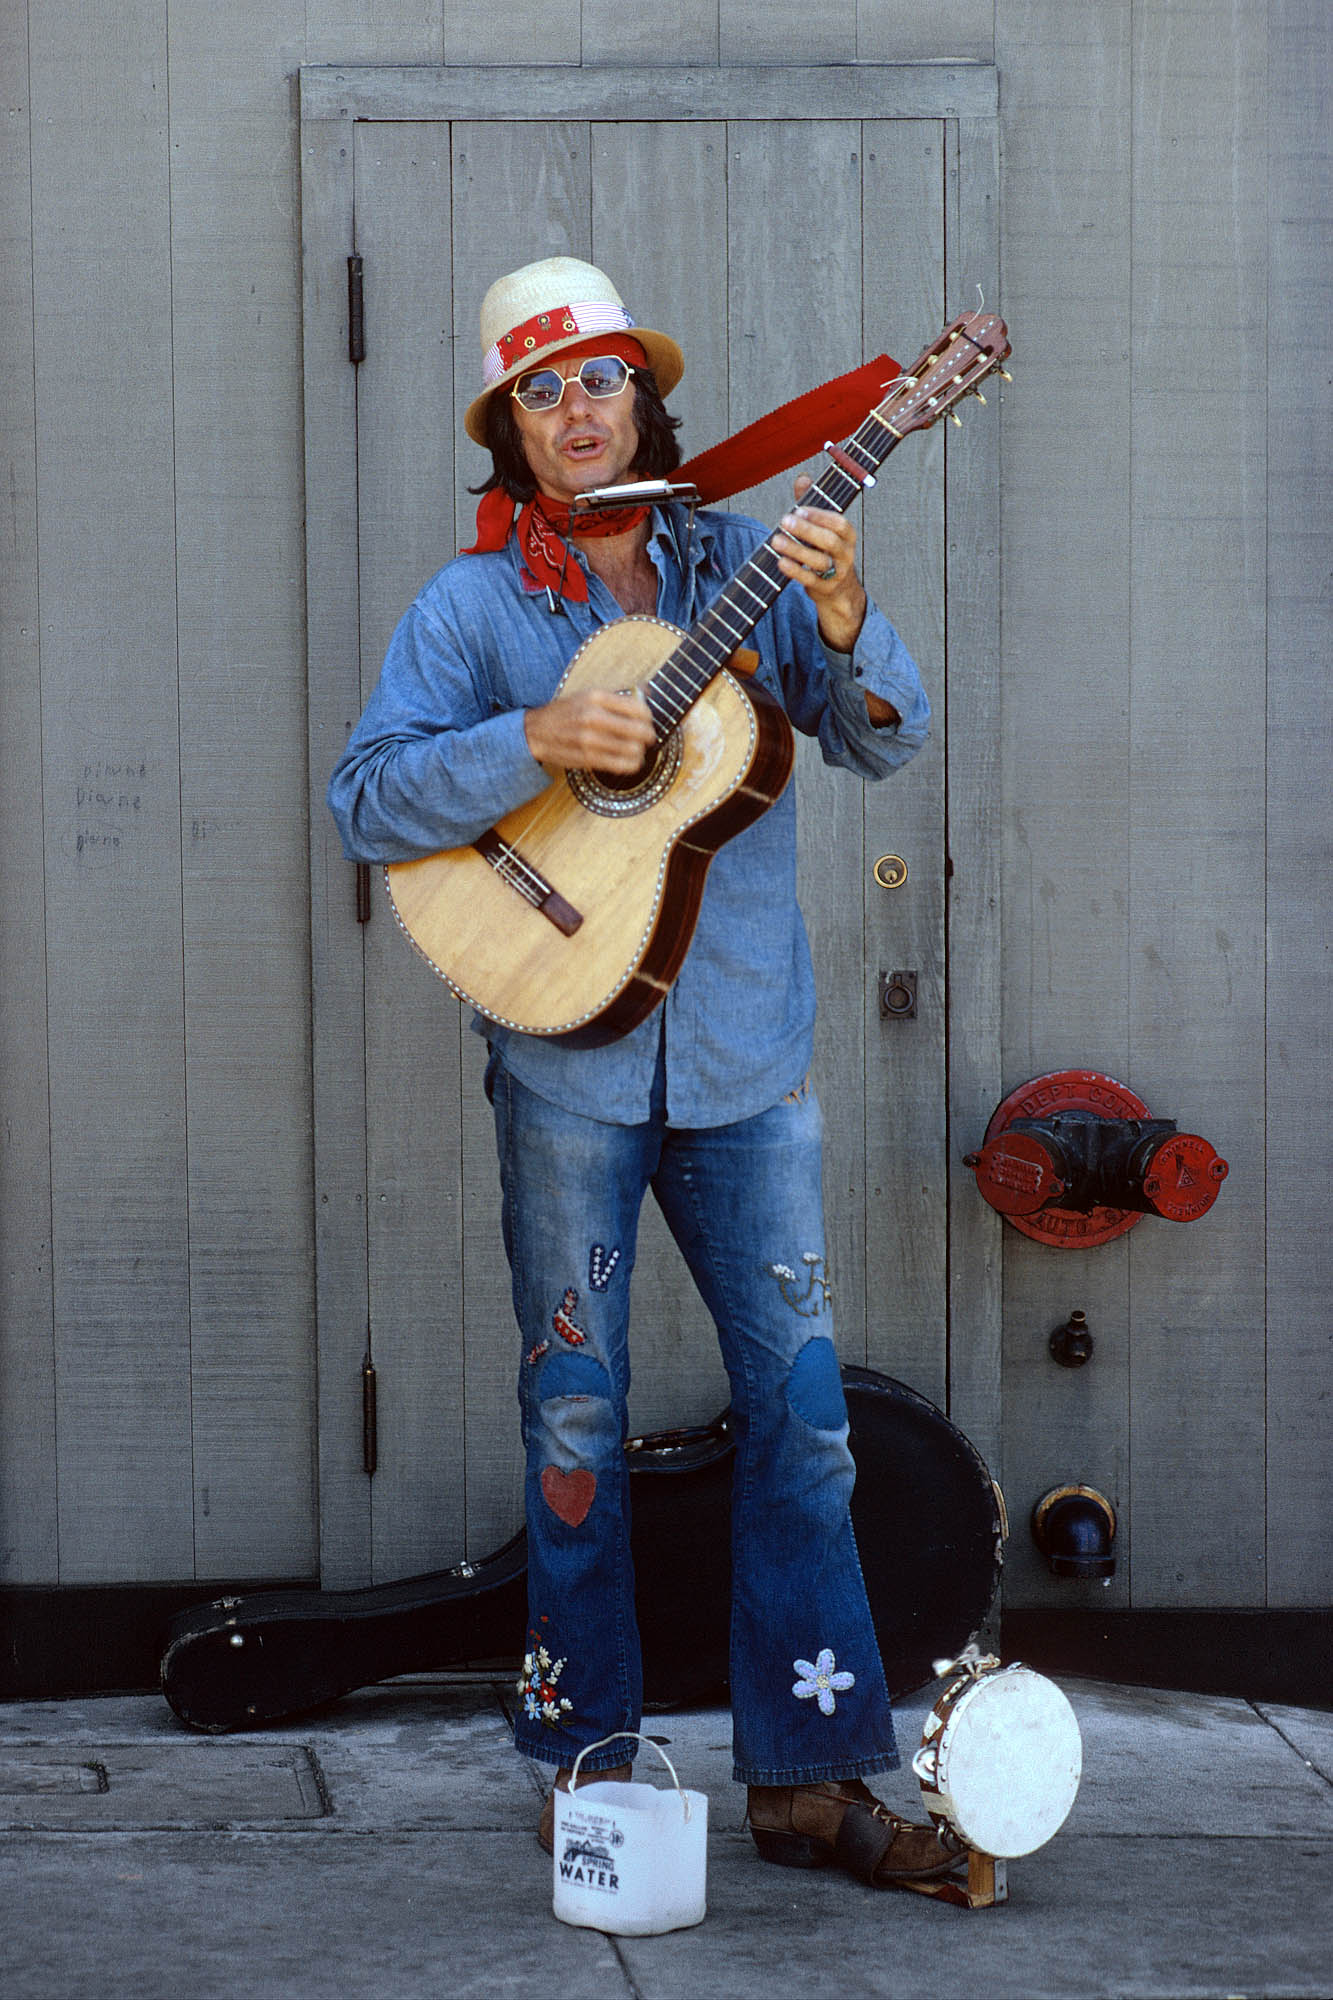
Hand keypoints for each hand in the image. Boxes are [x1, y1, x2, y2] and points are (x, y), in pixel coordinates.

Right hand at [524, 686, 655, 773]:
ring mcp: (590, 739)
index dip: (648, 717)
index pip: (638, 708)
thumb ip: (618, 695)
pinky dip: (631, 764)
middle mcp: (593, 717)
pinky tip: (630, 761)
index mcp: (596, 697)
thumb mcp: (588, 695)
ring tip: (637, 750)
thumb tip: (648, 692)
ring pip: (633, 750)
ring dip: (640, 752)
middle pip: (639, 730)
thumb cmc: (566, 712)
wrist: (536, 732)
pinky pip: (621, 765)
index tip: (647, 720)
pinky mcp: (587, 758)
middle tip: (647, 737)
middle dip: (649, 735)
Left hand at [773, 474, 867, 654]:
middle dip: (806, 530)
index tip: (800, 508)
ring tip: (775, 540)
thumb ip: (812, 503)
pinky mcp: (824, 589)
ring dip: (796, 550)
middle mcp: (845, 554)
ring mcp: (836, 573)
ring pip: (819, 561)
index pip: (839, 523)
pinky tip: (780, 561)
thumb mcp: (822, 527)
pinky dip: (795, 571)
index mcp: (847, 535)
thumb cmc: (825, 551)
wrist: (838, 590)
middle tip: (784, 521)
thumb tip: (802, 477)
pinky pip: (810, 581)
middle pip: (829, 541)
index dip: (820, 515)